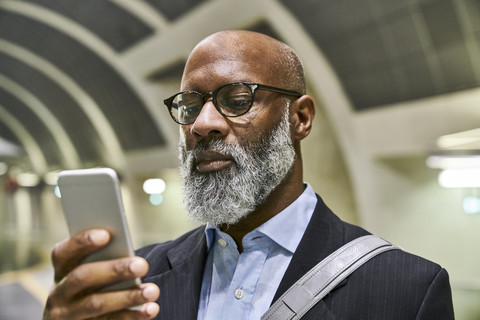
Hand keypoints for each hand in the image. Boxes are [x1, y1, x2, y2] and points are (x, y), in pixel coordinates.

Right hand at [42, 229, 159, 318]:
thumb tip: (128, 252)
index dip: (81, 242)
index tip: (106, 234)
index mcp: (62, 271)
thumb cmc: (94, 284)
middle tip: (143, 265)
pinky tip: (151, 308)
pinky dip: (132, 316)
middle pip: (82, 277)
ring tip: (152, 290)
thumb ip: (103, 259)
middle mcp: (59, 293)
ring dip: (127, 296)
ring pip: (96, 304)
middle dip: (114, 270)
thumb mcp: (90, 271)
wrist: (79, 319)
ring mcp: (69, 315)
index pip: (63, 253)